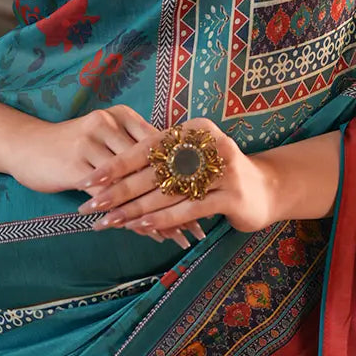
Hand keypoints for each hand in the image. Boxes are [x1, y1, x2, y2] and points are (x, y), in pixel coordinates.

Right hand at [3, 107, 212, 249]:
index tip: (210, 195)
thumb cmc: (70, 145)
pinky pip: (113, 198)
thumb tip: (170, 170)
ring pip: (137, 184)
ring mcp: (93, 145)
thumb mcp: (104, 138)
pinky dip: (133, 218)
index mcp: (121, 116)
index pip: (162, 145)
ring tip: (183, 234)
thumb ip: (132, 150)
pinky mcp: (78, 167)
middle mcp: (110, 125)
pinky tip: (149, 235)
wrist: (25, 146)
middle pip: (154, 165)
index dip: (187, 171)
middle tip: (204, 220)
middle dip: (181, 194)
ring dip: (161, 212)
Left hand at [77, 117, 276, 236]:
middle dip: (119, 190)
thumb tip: (110, 176)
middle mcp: (208, 145)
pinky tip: (142, 226)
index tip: (90, 179)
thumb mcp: (191, 159)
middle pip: (154, 170)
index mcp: (194, 130)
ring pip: (168, 191)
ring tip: (110, 220)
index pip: (148, 146)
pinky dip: (163, 218)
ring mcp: (222, 169)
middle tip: (91, 204)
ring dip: (135, 208)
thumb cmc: (216, 174)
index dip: (118, 164)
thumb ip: (161, 161)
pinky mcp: (231, 194)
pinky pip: (189, 207)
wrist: (265, 189)